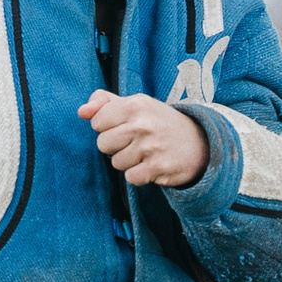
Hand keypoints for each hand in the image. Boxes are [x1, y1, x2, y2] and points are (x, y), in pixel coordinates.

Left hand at [79, 90, 208, 187]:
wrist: (200, 143)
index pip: (97, 121)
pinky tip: (152, 165)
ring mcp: (150, 147)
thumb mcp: (137, 105)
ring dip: (128, 161)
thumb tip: (81, 112)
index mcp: (135, 104)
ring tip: (146, 152)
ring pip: (116, 163)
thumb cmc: (160, 123)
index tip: (125, 126)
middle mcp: (142, 124)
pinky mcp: (157, 168)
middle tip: (136, 141)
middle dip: (115, 146)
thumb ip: (105, 103)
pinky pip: (130, 177)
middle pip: (103, 144)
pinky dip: (139, 175)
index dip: (107, 127)